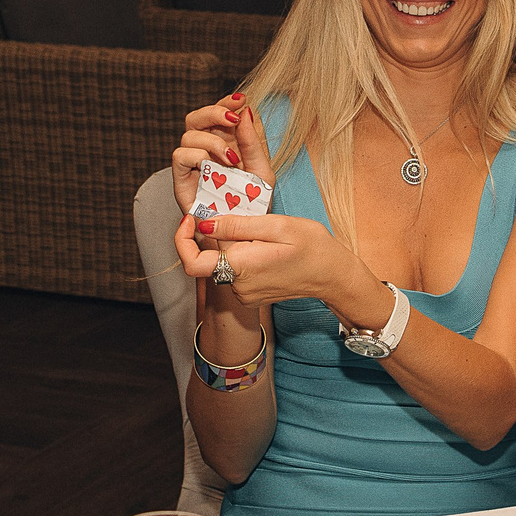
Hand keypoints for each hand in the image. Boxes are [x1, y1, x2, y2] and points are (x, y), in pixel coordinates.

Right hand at [172, 93, 270, 234]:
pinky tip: (214, 166)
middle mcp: (205, 150)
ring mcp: (192, 165)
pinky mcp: (182, 180)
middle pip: (196, 117)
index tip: (242, 100)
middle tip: (233, 118)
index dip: (226, 101)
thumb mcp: (262, 170)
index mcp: (224, 143)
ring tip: (231, 158)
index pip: (218, 112)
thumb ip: (254, 141)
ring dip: (212, 140)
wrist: (241, 234)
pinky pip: (180, 156)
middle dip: (214, 111)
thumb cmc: (252, 205)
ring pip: (188, 133)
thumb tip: (247, 110)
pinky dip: (197, 154)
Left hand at [174, 209, 368, 313]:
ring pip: (222, 264)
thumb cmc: (312, 246)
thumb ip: (236, 226)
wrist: (333, 276)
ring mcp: (244, 294)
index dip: (182, 240)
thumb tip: (204, 224)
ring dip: (232, 247)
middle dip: (217, 237)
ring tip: (262, 235)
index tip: (191, 219)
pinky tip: (265, 248)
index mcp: (241, 266)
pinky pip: (234, 273)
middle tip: (240, 219)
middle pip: (208, 259)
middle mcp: (238, 286)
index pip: (192, 263)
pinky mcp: (250, 296)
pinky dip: (241, 258)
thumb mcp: (276, 226)